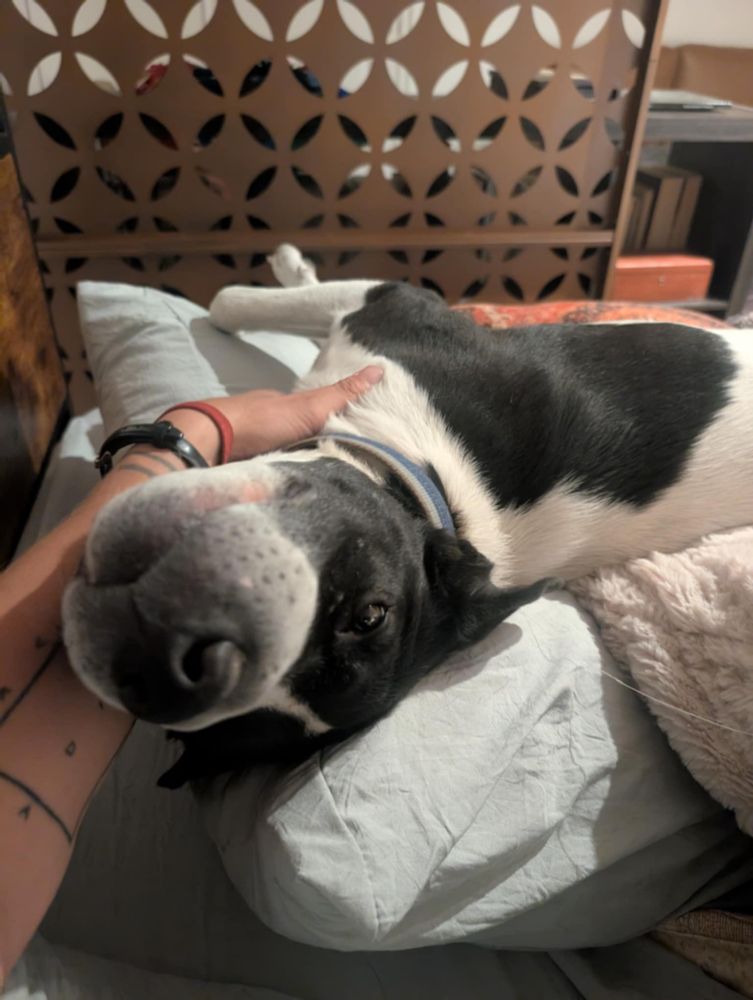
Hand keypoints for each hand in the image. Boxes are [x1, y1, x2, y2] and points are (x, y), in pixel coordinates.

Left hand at [167, 365, 383, 463]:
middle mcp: (265, 425)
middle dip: (311, 450)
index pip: (313, 416)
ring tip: (316, 484)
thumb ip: (342, 394)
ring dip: (291, 466)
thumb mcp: (310, 407)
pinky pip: (260, 473)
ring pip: (276, 457)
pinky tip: (282, 488)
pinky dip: (271, 478)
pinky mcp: (237, 468)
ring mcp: (249, 446)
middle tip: (337, 467)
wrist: (212, 441)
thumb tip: (379, 368)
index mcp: (283, 408)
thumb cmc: (262, 421)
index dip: (331, 426)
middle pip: (294, 438)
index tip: (351, 442)